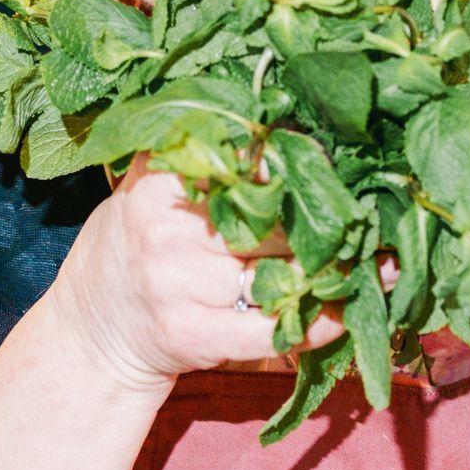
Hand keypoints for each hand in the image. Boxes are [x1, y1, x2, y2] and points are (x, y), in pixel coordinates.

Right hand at [51, 153, 347, 395]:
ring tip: (378, 264)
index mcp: (159, 180)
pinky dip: (314, 325)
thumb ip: (202, 161)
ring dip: (332, 272)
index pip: (242, 163)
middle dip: (325, 221)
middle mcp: (166, 228)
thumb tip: (286, 135)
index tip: (336, 166)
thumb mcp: (148, 188)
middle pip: (270, 219)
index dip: (295, 165)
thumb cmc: (136, 245)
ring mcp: (176, 284)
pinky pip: (269, 328)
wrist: (91, 328)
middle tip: (370, 219)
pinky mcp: (191, 334)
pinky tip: (343, 315)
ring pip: (277, 271)